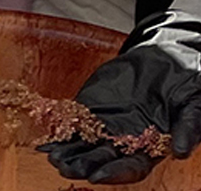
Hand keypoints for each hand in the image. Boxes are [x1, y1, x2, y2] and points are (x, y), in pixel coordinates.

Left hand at [43, 0, 200, 183]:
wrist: (164, 55)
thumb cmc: (186, 81)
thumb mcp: (194, 102)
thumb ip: (188, 126)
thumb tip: (180, 152)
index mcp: (151, 146)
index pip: (131, 167)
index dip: (115, 173)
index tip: (96, 177)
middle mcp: (125, 141)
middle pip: (102, 160)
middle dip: (83, 165)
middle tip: (64, 168)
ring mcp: (105, 126)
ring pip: (83, 146)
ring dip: (67, 154)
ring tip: (53, 158)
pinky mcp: (90, 110)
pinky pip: (72, 125)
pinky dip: (58, 135)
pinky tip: (45, 143)